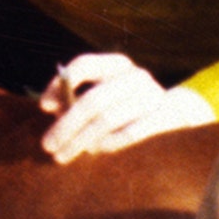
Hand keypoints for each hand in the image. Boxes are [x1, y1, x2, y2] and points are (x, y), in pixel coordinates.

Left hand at [38, 53, 214, 163]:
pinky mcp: (164, 117)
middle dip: (66, 125)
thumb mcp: (105, 96)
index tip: (44, 106)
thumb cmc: (127, 107)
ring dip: (82, 140)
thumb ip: (79, 100)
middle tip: (48, 145)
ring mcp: (152, 96)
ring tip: (66, 154)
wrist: (174, 115)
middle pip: (93, 99)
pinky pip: (130, 133)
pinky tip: (96, 152)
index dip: (60, 85)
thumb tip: (53, 109)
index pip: (85, 65)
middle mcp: (135, 76)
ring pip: (108, 118)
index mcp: (117, 65)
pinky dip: (109, 144)